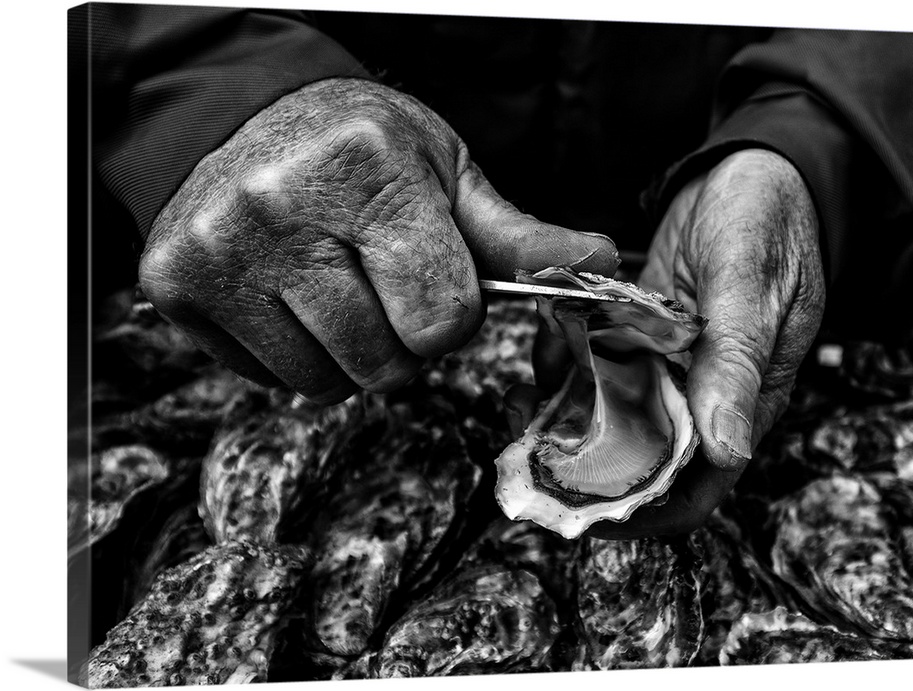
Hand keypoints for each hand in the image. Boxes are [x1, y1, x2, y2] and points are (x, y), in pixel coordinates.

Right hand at [139, 78, 617, 403]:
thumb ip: (517, 236)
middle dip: (402, 339)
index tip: (431, 278)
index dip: (452, 313)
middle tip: (380, 282)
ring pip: (326, 383)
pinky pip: (272, 381)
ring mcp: (219, 250)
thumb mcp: (447, 175)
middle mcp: (279, 207)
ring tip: (335, 288)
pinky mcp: (176, 286)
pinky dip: (297, 356)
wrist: (249, 121)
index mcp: (367, 169)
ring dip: (350, 354)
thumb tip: (601, 262)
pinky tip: (289, 298)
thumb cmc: (363, 151)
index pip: (443, 318)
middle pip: (385, 362)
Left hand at [506, 149, 825, 537]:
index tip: (575, 510)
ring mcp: (664, 369)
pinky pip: (593, 368)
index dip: (636, 512)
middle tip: (527, 443)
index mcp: (742, 406)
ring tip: (521, 395)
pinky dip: (565, 363)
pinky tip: (545, 343)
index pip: (689, 492)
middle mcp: (698, 399)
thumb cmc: (768, 222)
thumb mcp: (752, 288)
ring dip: (561, 414)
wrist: (751, 170)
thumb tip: (727, 453)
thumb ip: (737, 366)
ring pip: (604, 418)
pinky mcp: (637, 339)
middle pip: (635, 463)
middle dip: (578, 465)